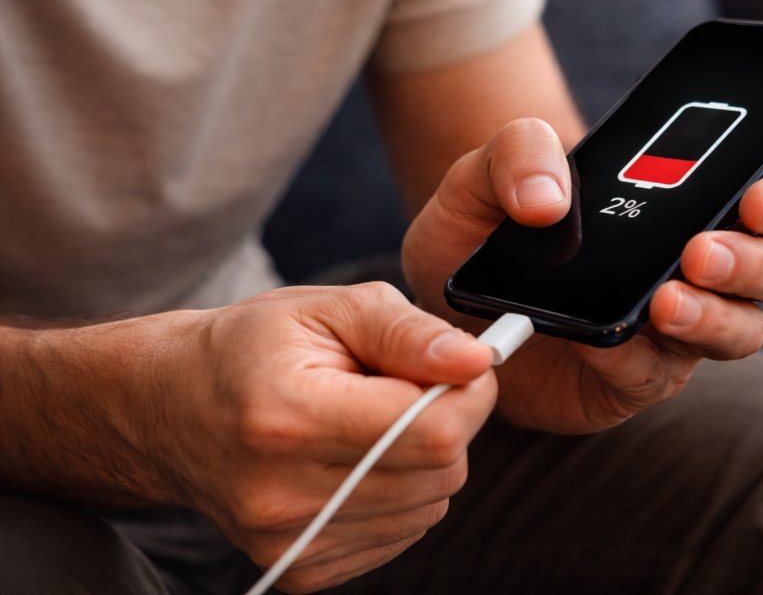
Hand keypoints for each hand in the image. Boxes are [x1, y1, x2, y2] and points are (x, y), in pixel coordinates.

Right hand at [0, 284, 495, 592]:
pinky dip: (402, 491)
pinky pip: (405, 531)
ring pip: (432, 503)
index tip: (459, 364)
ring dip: (424, 457)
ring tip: (367, 420)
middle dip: (445, 419)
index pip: (433, 429)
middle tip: (400, 384)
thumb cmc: (250, 349)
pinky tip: (357, 458)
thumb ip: (407, 332)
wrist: (170, 409)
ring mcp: (294, 542)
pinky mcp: (304, 568)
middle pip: (441, 470)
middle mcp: (286, 495)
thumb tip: (477, 361)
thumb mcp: (326, 310)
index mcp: (290, 418)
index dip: (468, 392)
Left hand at [403, 119, 762, 433]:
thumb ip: (517, 153)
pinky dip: (634, 359)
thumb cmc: (484, 223)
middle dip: (754, 260)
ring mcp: (673, 327)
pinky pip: (656, 376)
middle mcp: (698, 265)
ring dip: (714, 317)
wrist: (445, 292)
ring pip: (741, 330)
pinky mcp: (634, 377)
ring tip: (665, 302)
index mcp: (688, 202)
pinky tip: (598, 343)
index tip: (757, 194)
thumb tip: (549, 199)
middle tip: (702, 251)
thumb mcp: (484, 172)